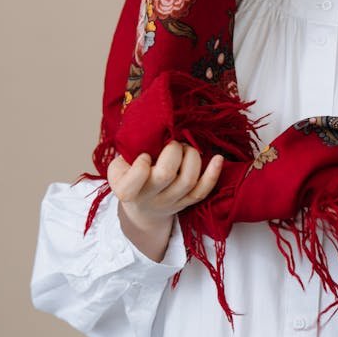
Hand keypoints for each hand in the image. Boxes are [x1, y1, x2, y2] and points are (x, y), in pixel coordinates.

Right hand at [107, 141, 222, 260]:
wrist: (142, 209)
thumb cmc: (129, 177)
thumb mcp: (119, 166)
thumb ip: (129, 151)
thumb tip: (151, 127)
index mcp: (126, 189)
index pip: (134, 181)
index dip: (141, 165)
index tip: (144, 155)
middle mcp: (149, 198)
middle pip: (166, 174)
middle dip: (173, 150)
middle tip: (172, 143)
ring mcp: (170, 203)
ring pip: (188, 180)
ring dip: (191, 156)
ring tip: (186, 148)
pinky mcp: (186, 203)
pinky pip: (202, 191)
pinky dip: (213, 174)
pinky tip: (218, 158)